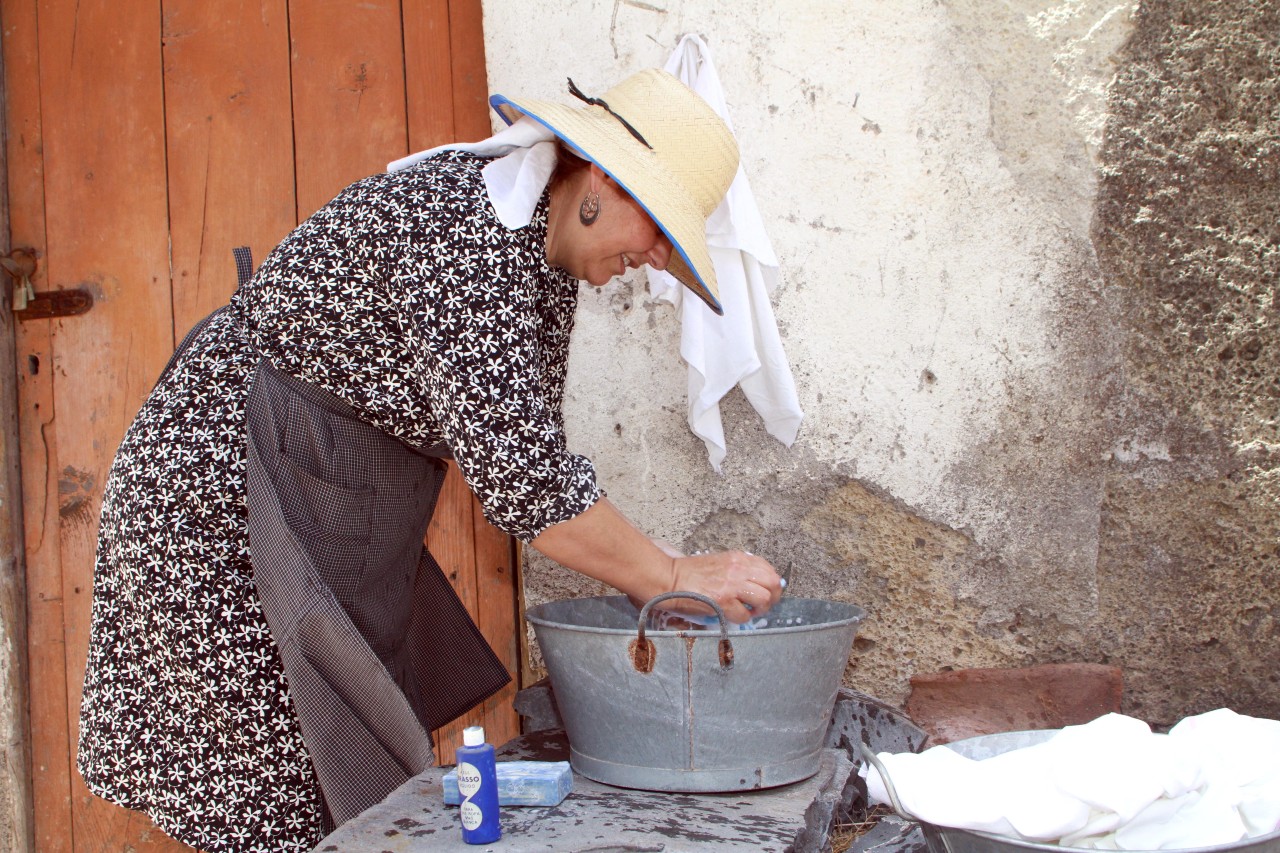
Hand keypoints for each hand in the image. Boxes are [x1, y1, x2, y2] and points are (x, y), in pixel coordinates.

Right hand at [667, 550, 782, 622]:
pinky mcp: (723, 601)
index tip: (767, 591)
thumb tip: (757, 583)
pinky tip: (734, 614)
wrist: (671, 579)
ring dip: (760, 609)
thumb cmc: (691, 573)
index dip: (772, 583)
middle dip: (773, 597)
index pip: (769, 569)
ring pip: (764, 599)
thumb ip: (739, 570)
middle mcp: (739, 569)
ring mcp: (732, 585)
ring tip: (750, 610)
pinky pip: (745, 615)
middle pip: (773, 583)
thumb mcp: (720, 562)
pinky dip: (742, 618)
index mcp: (738, 558)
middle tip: (763, 604)